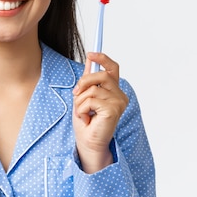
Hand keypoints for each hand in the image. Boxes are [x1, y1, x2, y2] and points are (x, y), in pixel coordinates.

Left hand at [72, 52, 128, 173]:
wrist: (88, 142)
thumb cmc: (87, 122)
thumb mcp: (84, 96)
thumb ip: (88, 80)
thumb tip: (89, 60)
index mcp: (114, 90)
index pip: (112, 68)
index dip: (102, 59)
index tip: (90, 54)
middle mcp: (119, 95)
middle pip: (100, 75)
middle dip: (83, 82)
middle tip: (76, 93)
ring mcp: (118, 102)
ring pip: (92, 89)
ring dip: (80, 101)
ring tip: (83, 112)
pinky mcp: (113, 110)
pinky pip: (90, 100)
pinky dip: (82, 109)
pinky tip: (87, 118)